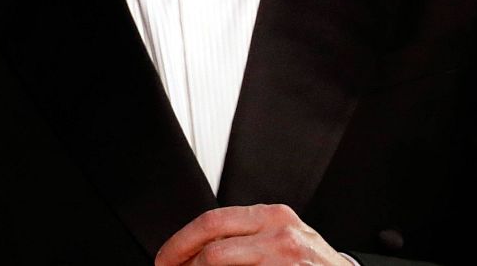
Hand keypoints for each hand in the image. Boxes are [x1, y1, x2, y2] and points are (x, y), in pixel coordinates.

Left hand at [155, 204, 347, 265]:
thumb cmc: (310, 263)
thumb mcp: (280, 238)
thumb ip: (244, 235)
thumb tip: (195, 249)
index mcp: (271, 216)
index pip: (211, 222)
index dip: (180, 243)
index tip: (165, 259)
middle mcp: (280, 233)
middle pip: (212, 247)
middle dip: (182, 261)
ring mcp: (287, 259)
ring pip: (221, 265)